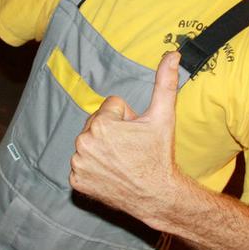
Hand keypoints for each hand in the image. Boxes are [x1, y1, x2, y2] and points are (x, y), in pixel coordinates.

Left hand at [70, 51, 181, 224]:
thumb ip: (165, 82)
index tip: (137, 135)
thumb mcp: (164, 116)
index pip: (111, 107)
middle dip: (113, 132)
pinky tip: (111, 174)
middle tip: (131, 149)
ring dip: (103, 149)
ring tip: (122, 161)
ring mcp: (78, 165)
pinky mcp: (76, 182)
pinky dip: (94, 168)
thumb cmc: (159, 155)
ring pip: (90, 143)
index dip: (127, 119)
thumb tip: (172, 53)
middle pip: (97, 124)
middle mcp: (84, 143)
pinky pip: (82, 164)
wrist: (157, 196)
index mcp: (101, 125)